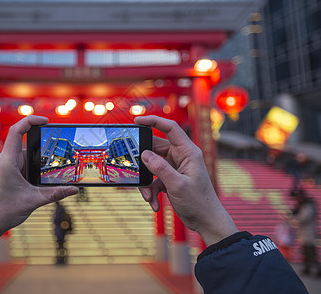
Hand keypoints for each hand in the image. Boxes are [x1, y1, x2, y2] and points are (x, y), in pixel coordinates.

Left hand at [0, 116, 77, 249]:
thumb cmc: (2, 211)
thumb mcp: (33, 201)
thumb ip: (55, 194)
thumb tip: (74, 189)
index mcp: (8, 161)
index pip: (17, 130)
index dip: (31, 121)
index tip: (46, 121)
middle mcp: (6, 160)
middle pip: (28, 147)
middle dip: (43, 154)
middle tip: (57, 162)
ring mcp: (5, 166)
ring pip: (27, 158)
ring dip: (38, 167)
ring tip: (48, 178)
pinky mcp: (7, 173)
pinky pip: (23, 166)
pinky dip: (33, 172)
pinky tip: (40, 183)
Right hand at [135, 115, 237, 245]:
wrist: (206, 221)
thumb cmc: (199, 202)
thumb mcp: (177, 185)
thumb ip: (160, 168)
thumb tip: (144, 154)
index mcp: (188, 152)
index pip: (170, 128)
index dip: (154, 121)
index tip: (137, 120)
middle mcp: (181, 157)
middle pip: (155, 149)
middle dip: (144, 164)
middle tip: (135, 172)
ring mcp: (175, 168)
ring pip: (152, 166)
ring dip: (147, 182)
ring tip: (148, 196)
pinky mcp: (170, 178)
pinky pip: (154, 179)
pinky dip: (151, 190)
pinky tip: (154, 203)